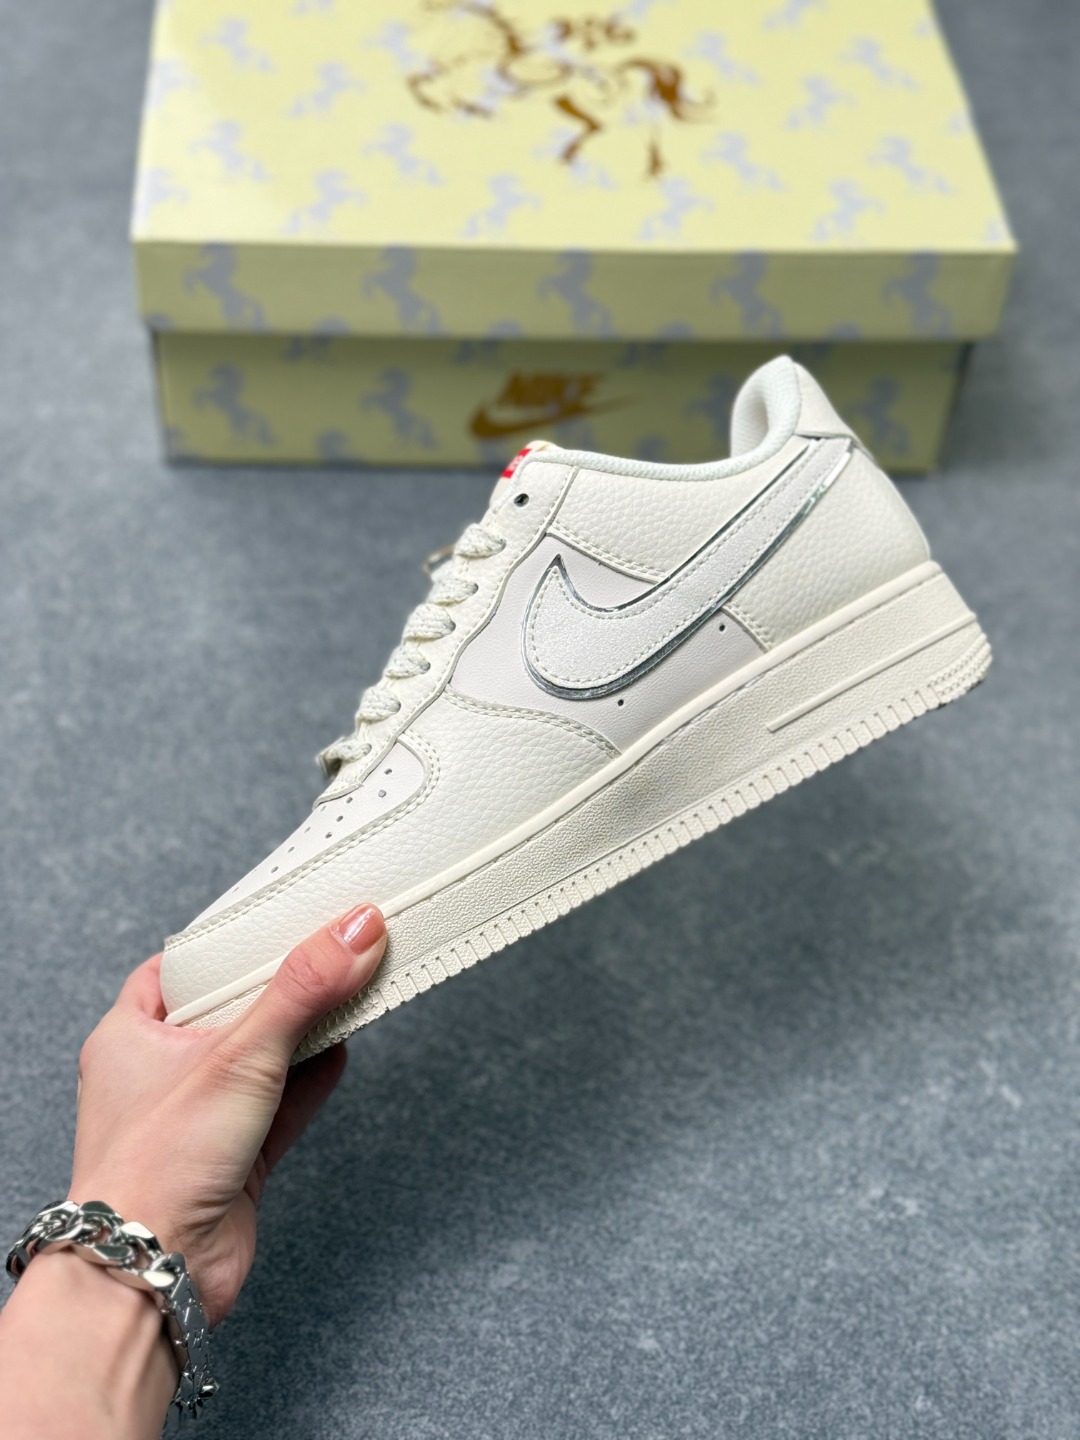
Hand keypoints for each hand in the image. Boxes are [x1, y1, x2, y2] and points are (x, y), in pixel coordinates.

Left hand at [68, 903, 384, 1326]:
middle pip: (234, 1007)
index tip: (279, 914)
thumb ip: (303, 988)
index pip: (184, 965)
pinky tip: (343, 1047)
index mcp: (132, 1034)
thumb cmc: (154, 1168)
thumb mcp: (238, 1053)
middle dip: (282, 982)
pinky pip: (283, 1100)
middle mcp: (162, 1072)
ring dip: (307, 1028)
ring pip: (265, 1053)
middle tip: (330, 944)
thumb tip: (354, 929)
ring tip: (352, 983)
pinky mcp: (236, 1155)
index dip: (231, 940)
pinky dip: (314, 1075)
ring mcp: (201, 1114)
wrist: (154, 1276)